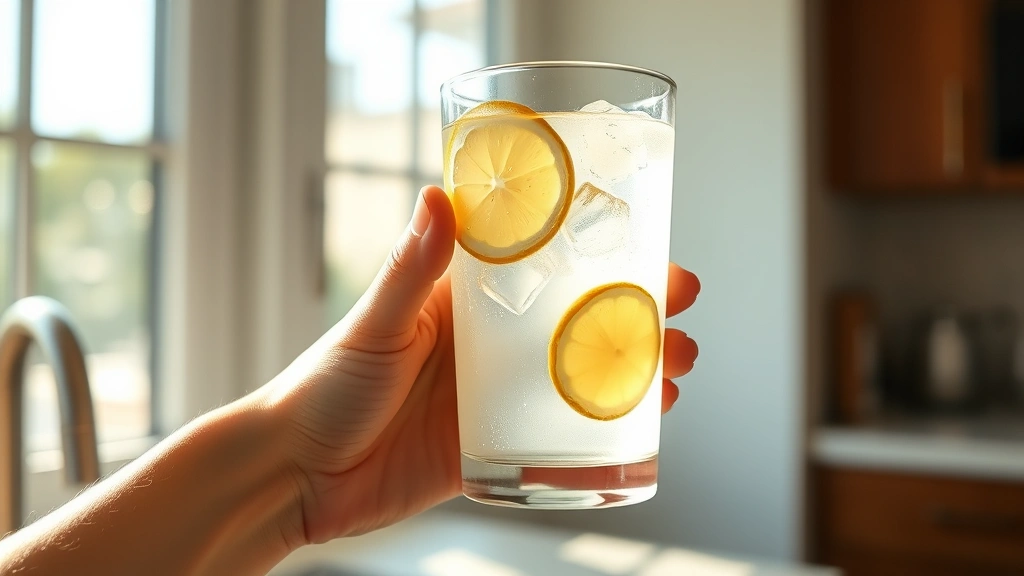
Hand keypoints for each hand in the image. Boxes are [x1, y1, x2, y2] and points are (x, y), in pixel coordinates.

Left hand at [263, 185, 699, 544]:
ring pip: (581, 378)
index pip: (545, 267)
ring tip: (679, 372)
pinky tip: (643, 429)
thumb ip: (410, 268)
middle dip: (638, 315)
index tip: (650, 246)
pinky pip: (559, 439)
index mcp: (463, 302)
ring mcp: (495, 398)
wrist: (296, 473)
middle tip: (682, 312)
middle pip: (579, 320)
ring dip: (636, 373)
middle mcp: (488, 345)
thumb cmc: (322, 386)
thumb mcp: (374, 324)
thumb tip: (439, 198)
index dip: (599, 254)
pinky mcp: (493, 448)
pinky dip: (603, 434)